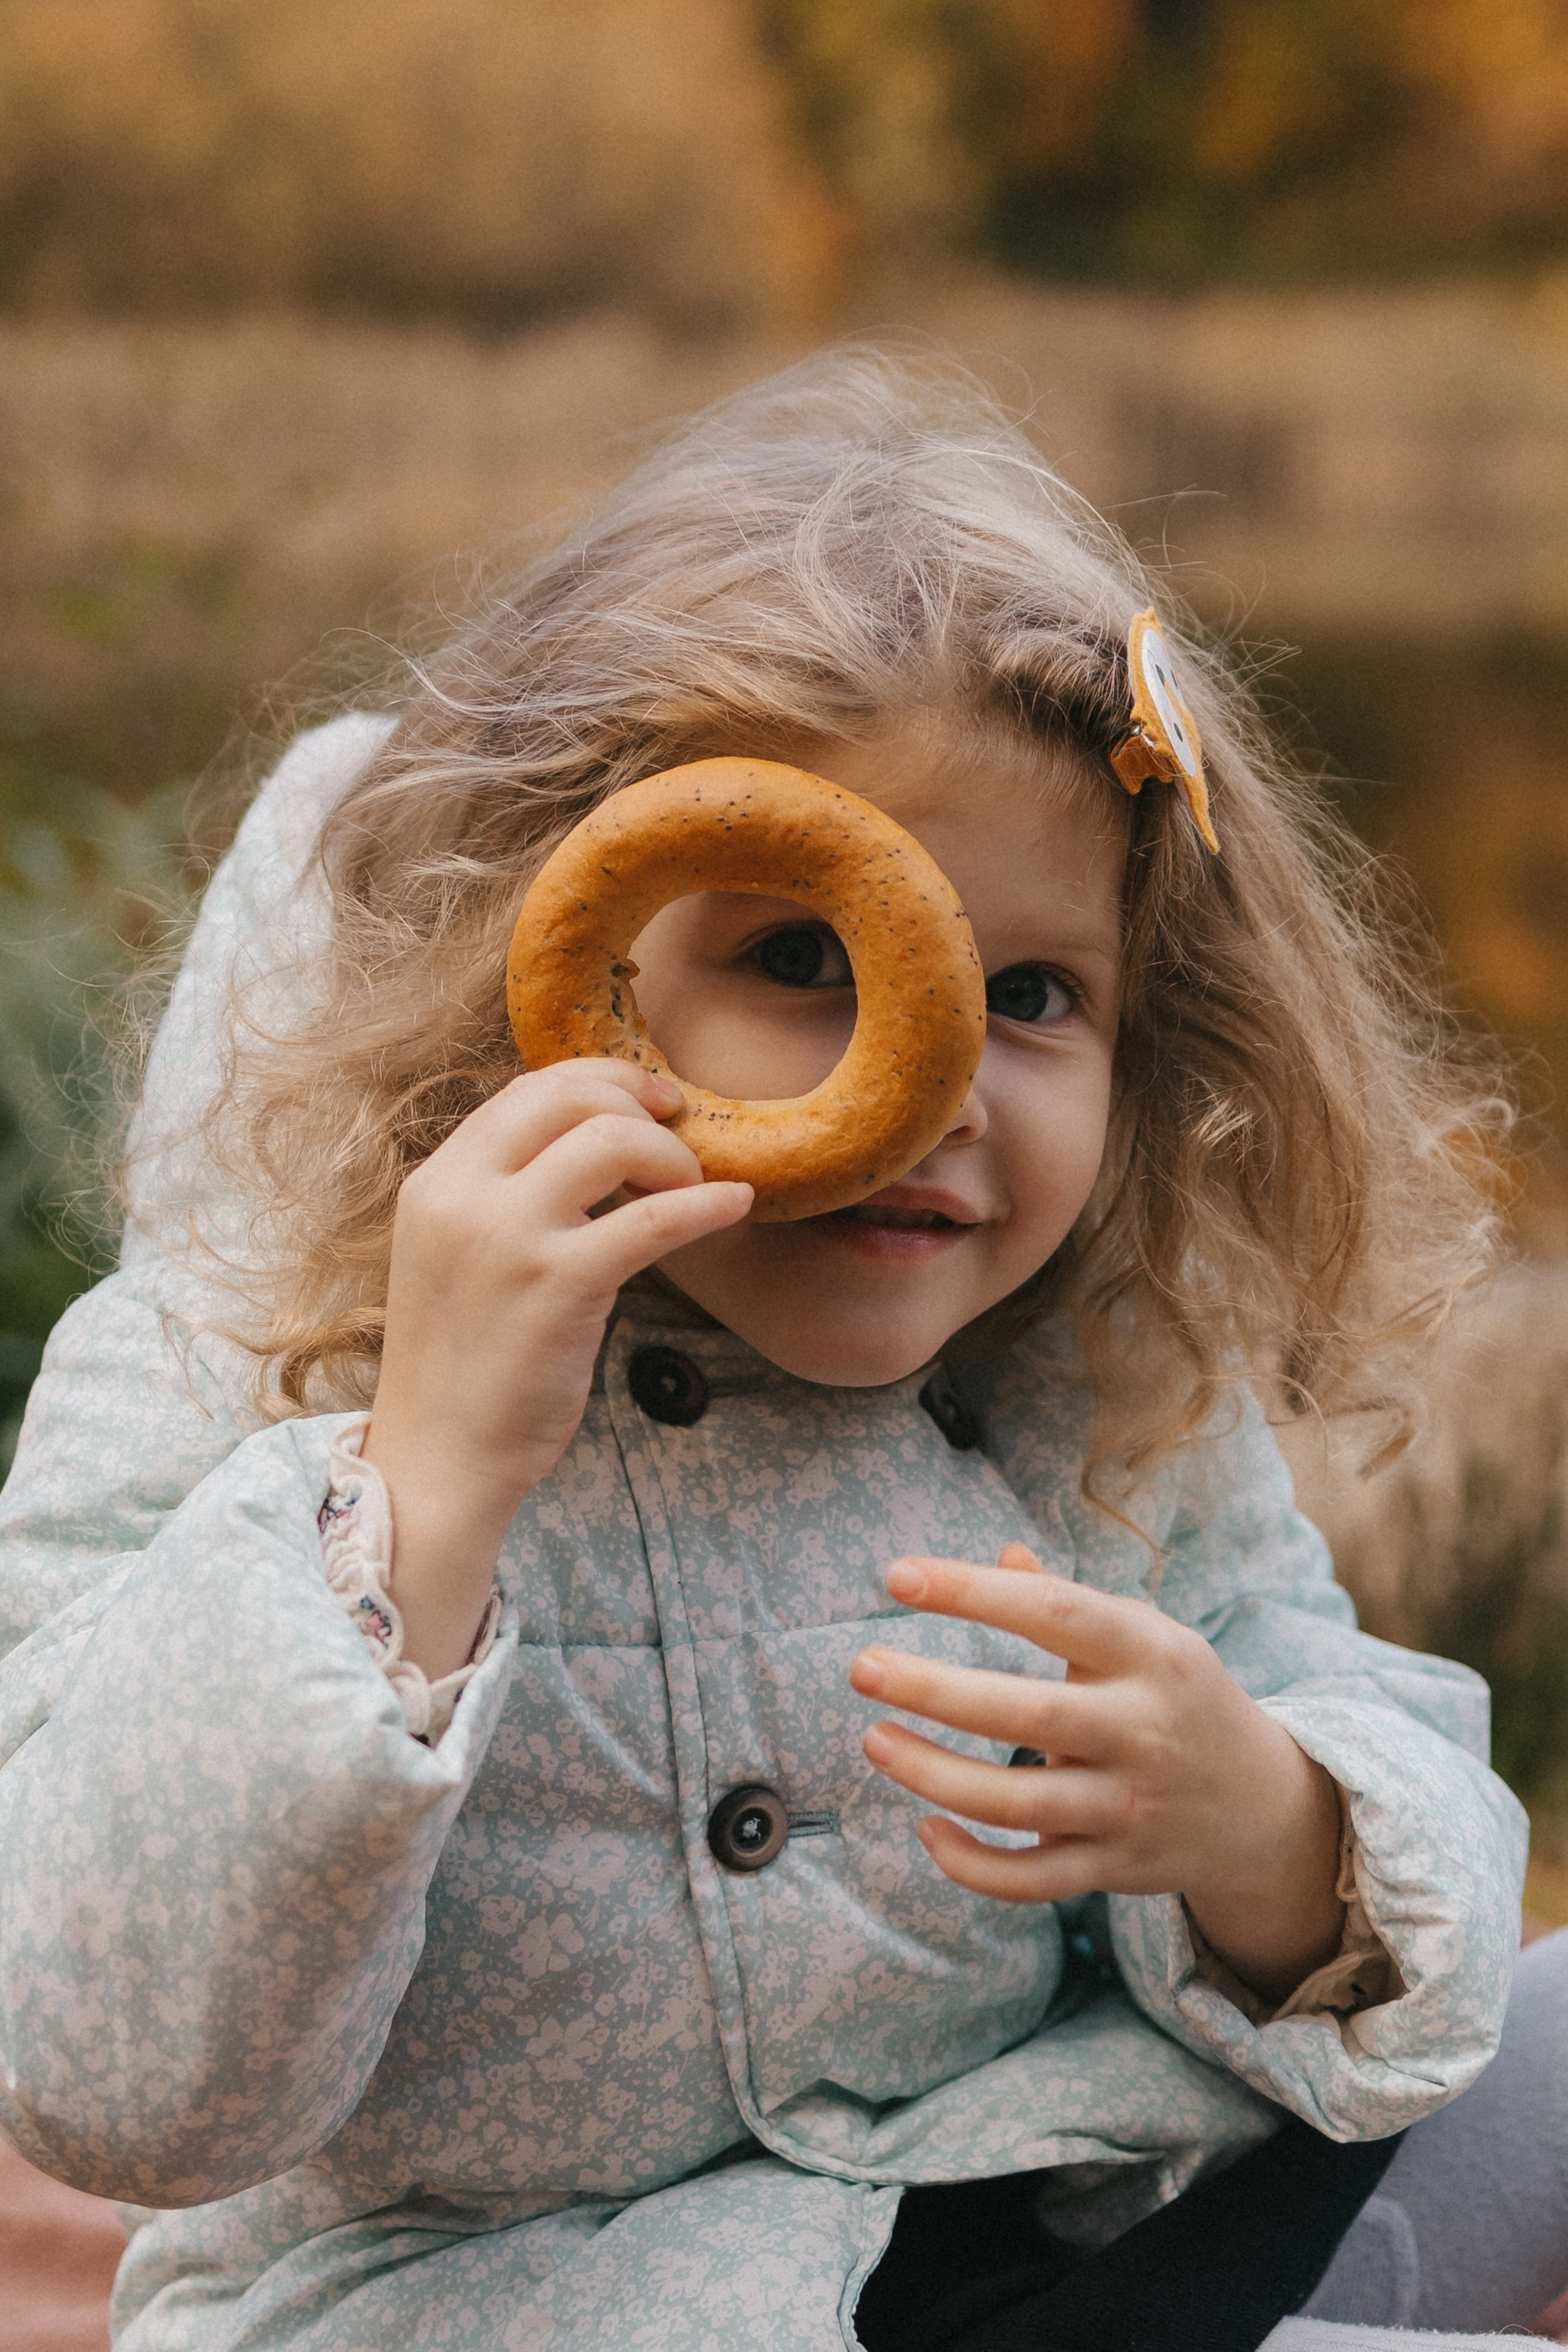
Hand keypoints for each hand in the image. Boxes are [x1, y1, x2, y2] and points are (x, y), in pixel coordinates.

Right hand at [363, 1061, 749, 1676]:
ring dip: (671, 1154)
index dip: (599, 1081)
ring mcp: (508, 1237)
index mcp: (437, 1184)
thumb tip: (599, 1149)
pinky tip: (734, 1206)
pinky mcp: (558, 1285)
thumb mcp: (460, 1259)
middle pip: (568, 1096)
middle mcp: (464, 1197)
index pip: (526, 1091)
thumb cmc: (464, 1367)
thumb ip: (507, 1200)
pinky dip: (706, 1205)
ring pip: (612, 1139)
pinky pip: (654, 1219)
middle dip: (639, 1098)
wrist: (440, 1460)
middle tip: (683, 1129)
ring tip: (690, 1189)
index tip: (649, 1100)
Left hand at [850, 1544, 1344, 2004]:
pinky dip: (973, 1865)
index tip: (897, 1577)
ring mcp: (1129, 1806)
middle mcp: (1142, 1729)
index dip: (974, 1592)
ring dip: (935, 1776)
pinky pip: (1033, 1879)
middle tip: (861, 1668)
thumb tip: (1003, 1552)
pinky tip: (927, 1829)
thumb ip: (1066, 1600)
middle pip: (1029, 1714)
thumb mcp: (1142, 1636)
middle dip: (936, 1691)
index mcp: (1149, 1654)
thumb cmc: (1173, 1696)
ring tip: (874, 1740)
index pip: (1055, 1612)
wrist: (1259, 1805)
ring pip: (1019, 1803)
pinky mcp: (1115, 1869)